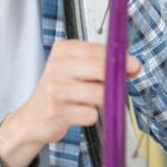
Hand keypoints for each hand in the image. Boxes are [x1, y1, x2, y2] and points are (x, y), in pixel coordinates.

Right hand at [0, 39, 141, 166]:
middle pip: (99, 69)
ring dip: (103, 101)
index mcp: (62, 50)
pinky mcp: (56, 111)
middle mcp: (57, 66)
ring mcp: (55, 89)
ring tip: (91, 102)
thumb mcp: (77, 70)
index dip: (120, 59)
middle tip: (119, 87)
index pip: (98, 49)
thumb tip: (133, 66)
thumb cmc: (60, 91)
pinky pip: (90, 114)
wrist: (33, 117)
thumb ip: (103, 65)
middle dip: (115, 80)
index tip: (132, 65)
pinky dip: (90, 116)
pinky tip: (79, 113)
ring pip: (98, 93)